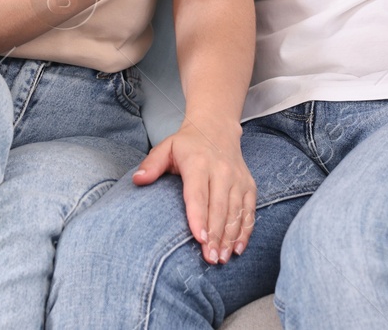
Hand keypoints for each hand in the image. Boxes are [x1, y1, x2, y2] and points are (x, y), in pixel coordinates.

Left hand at [133, 117, 255, 263]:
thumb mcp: (166, 147)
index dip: (199, 216)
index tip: (199, 238)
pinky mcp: (248, 185)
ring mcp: (238, 179)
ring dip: (230, 237)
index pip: (199, 193)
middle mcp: (222, 171)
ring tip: (221, 258)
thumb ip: (151, 164)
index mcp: (199, 163)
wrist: (217, 128)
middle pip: (219, 207)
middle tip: (209, 258)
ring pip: (236, 211)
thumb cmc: (187, 144)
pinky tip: (237, 248)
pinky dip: (246, 230)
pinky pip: (249, 210)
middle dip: (215, 235)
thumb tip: (137, 180)